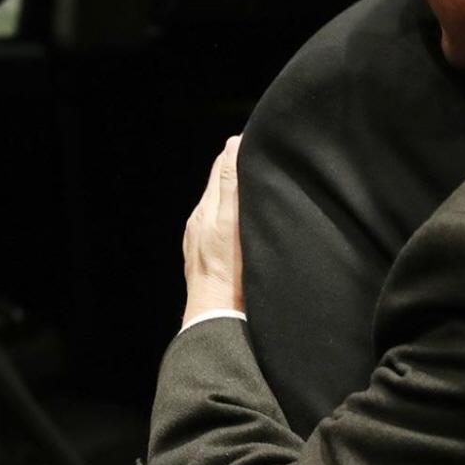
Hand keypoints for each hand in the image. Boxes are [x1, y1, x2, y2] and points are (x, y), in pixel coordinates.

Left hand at [181, 136, 243, 327]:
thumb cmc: (230, 274)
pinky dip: (231, 219)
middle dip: (239, 170)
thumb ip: (232, 184)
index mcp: (208, 210)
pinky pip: (218, 228)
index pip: (222, 165)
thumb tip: (234, 144)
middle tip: (265, 164)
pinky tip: (244, 226)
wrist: (218, 319)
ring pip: (220, 206)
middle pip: (220, 184)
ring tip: (259, 193)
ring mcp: (200, 240)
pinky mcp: (205, 257)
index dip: (240, 151)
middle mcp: (200, 221)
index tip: (261, 144)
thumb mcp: (233, 223)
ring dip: (236, 196)